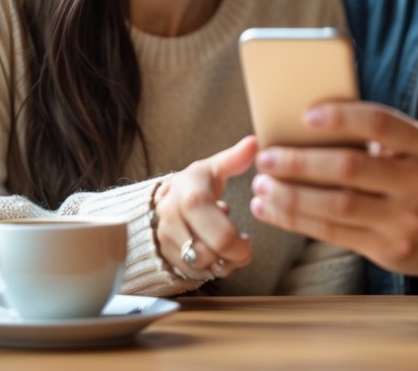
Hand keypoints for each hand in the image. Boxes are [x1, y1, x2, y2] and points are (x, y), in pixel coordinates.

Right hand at [154, 135, 257, 280]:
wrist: (165, 198)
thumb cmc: (197, 183)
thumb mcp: (214, 168)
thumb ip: (235, 158)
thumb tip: (255, 142)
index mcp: (191, 196)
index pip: (221, 236)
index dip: (240, 245)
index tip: (247, 239)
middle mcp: (172, 217)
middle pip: (210, 256)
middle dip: (232, 257)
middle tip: (241, 248)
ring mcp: (165, 237)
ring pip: (200, 268)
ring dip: (220, 263)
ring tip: (225, 248)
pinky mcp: (163, 254)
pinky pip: (191, 274)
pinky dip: (207, 269)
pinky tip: (211, 253)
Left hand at [248, 102, 417, 276]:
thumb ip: (381, 133)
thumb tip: (311, 120)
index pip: (380, 124)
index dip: (342, 117)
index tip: (305, 115)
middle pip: (350, 169)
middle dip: (300, 163)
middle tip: (266, 157)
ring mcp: (405, 220)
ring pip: (336, 207)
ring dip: (290, 196)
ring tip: (262, 185)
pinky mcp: (389, 250)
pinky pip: (333, 234)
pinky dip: (296, 220)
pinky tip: (272, 209)